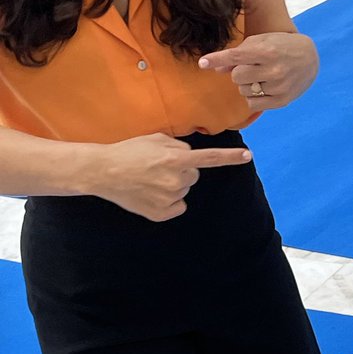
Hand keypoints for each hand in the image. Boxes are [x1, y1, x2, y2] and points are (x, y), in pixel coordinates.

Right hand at [94, 133, 250, 221]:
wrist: (102, 172)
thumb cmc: (128, 152)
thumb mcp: (155, 139)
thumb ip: (178, 145)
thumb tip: (190, 155)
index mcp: (175, 159)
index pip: (209, 159)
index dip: (230, 158)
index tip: (248, 156)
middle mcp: (175, 180)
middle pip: (194, 175)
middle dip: (181, 170)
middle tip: (158, 167)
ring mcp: (169, 199)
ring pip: (183, 190)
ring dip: (172, 185)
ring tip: (149, 179)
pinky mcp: (161, 214)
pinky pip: (177, 206)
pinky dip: (168, 202)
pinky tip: (150, 194)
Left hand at [198, 31, 318, 109]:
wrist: (311, 58)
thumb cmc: (282, 45)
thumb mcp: (262, 41)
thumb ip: (239, 53)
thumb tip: (217, 69)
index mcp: (267, 51)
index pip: (235, 57)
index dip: (216, 59)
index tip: (202, 63)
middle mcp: (274, 70)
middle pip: (236, 76)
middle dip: (238, 71)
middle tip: (251, 66)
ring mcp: (279, 87)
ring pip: (243, 91)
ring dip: (246, 84)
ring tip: (260, 76)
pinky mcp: (282, 101)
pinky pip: (253, 103)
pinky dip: (252, 96)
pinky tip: (262, 87)